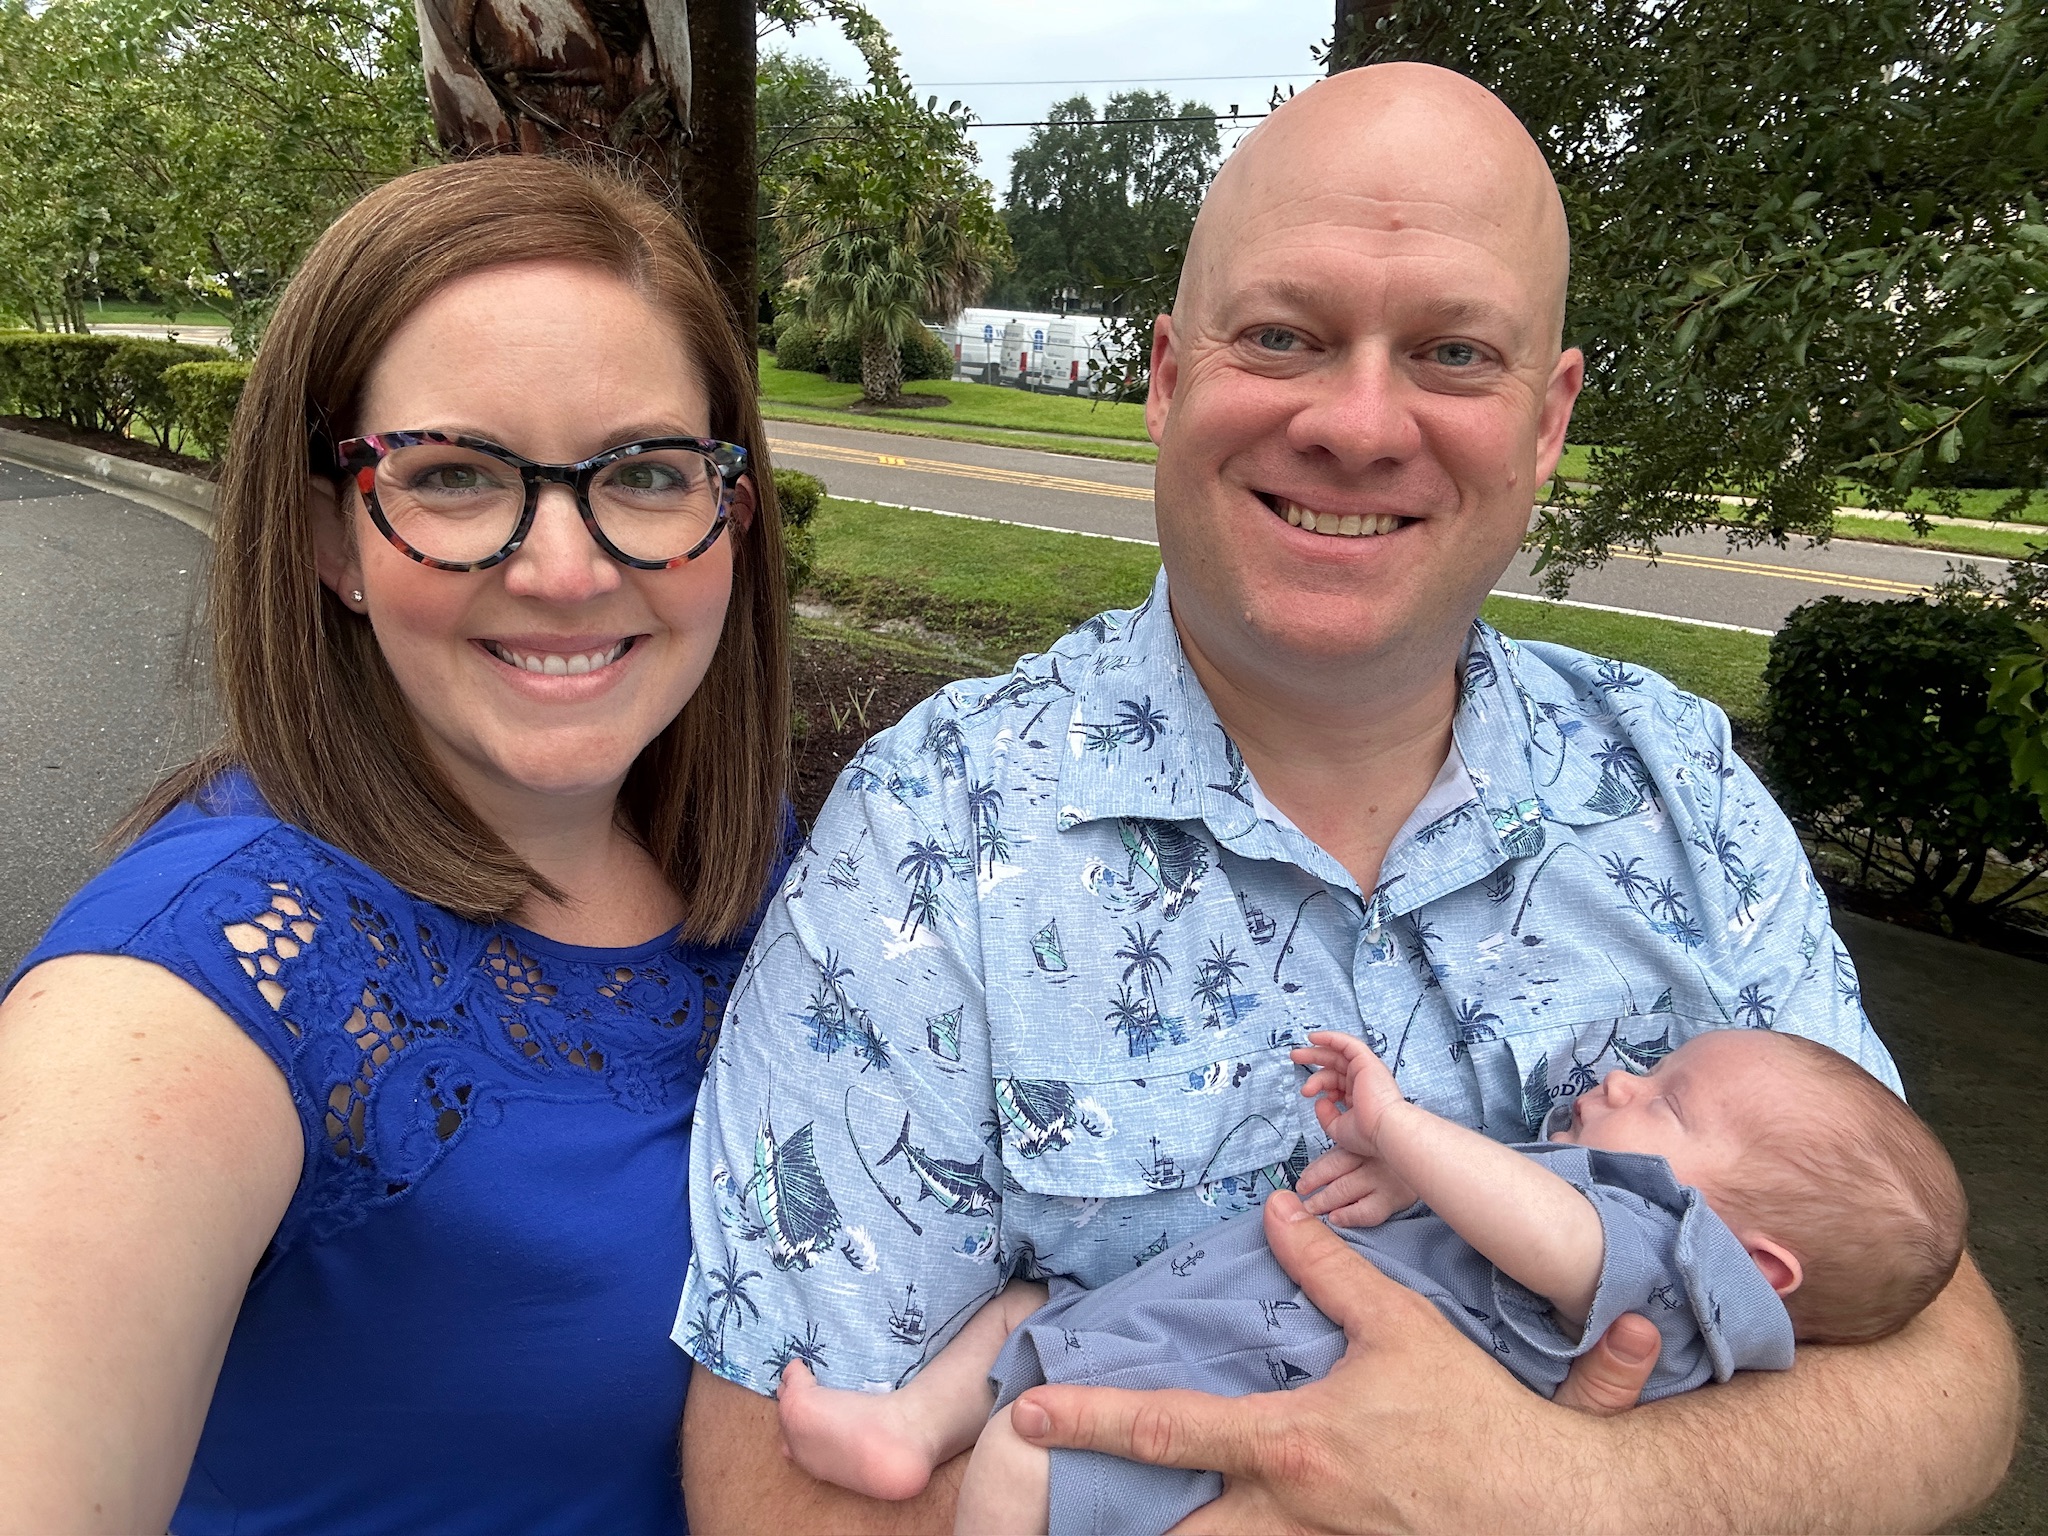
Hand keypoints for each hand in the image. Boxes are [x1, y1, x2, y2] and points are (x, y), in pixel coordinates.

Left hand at [1009, 1191, 1660, 1533]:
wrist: (1555, 1503)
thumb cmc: (1474, 1415)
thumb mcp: (1401, 1329)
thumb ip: (1330, 1270)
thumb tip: (1278, 1211)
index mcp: (1291, 1444)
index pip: (1169, 1429)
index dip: (1091, 1421)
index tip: (1027, 1416)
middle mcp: (1290, 1513)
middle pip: (1175, 1535)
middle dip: (1113, 1528)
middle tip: (1042, 1518)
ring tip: (1120, 1522)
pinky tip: (1217, 1526)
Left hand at [1290, 1031, 1404, 1156]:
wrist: (1384, 1130)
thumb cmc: (1367, 1134)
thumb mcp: (1338, 1127)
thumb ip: (1326, 1115)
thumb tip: (1320, 1100)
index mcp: (1359, 1095)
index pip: (1336, 1083)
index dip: (1320, 1085)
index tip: (1309, 1094)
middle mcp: (1363, 1081)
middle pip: (1335, 1065)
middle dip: (1313, 1060)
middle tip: (1295, 1058)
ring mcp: (1365, 1070)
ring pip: (1338, 1053)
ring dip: (1316, 1050)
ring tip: (1296, 1054)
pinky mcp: (1366, 1061)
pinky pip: (1347, 1043)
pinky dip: (1331, 1038)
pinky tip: (1313, 1038)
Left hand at [1293, 1146, 1416, 1227]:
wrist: (1424, 1162)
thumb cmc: (1384, 1158)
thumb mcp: (1363, 1148)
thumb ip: (1339, 1157)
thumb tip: (1307, 1178)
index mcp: (1362, 1144)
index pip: (1331, 1161)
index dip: (1313, 1174)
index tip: (1301, 1185)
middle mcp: (1372, 1159)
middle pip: (1336, 1176)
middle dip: (1316, 1192)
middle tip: (1304, 1204)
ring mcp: (1384, 1179)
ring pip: (1346, 1192)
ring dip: (1325, 1203)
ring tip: (1313, 1210)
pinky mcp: (1395, 1198)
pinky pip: (1367, 1211)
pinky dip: (1349, 1216)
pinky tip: (1336, 1218)